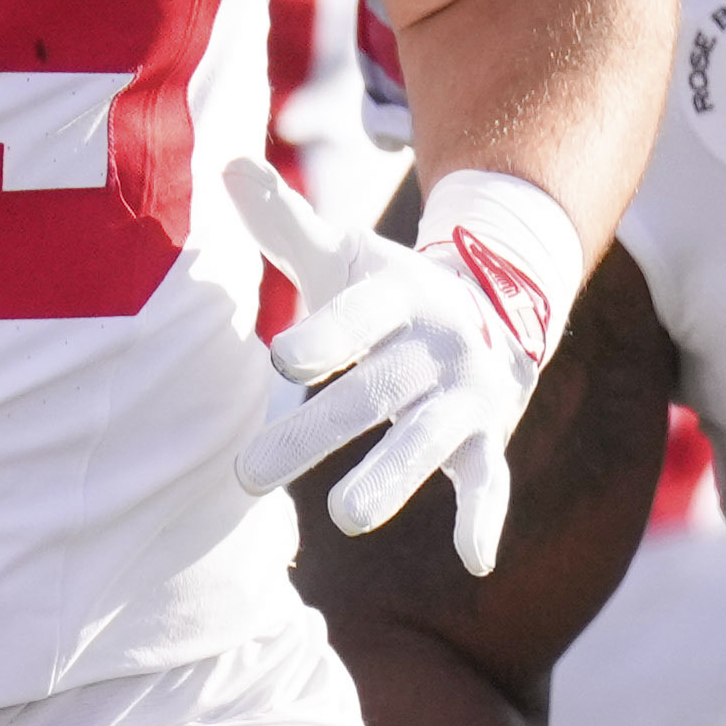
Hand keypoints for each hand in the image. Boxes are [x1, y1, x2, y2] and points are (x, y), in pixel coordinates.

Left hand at [226, 158, 585, 577]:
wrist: (497, 309)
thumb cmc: (388, 292)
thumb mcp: (342, 254)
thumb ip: (286, 222)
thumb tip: (229, 164)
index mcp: (399, 295)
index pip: (360, 314)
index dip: (326, 336)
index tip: (282, 362)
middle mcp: (438, 344)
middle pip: (376, 390)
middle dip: (316, 432)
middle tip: (248, 474)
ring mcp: (467, 395)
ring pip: (431, 440)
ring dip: (391, 479)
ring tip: (345, 517)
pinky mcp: (488, 441)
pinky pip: (491, 482)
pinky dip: (485, 519)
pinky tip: (474, 561)